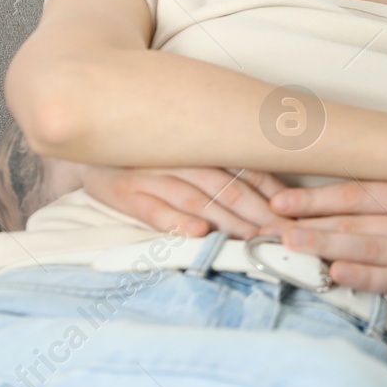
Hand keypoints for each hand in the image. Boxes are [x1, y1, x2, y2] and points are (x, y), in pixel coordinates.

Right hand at [82, 165, 288, 237]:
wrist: (91, 145)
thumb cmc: (151, 150)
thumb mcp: (189, 150)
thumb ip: (227, 165)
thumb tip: (278, 192)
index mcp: (203, 146)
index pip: (248, 170)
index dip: (274, 195)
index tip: (296, 218)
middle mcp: (182, 157)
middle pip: (229, 187)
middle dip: (260, 215)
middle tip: (284, 237)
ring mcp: (152, 174)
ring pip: (198, 199)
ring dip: (228, 222)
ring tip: (253, 241)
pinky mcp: (126, 193)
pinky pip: (153, 209)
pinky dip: (175, 221)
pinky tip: (197, 233)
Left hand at [263, 180, 386, 317]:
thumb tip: (352, 205)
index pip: (358, 191)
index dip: (316, 197)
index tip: (279, 200)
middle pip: (353, 218)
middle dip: (307, 222)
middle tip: (267, 225)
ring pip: (365, 245)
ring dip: (323, 245)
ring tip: (289, 246)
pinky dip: (362, 277)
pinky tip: (335, 277)